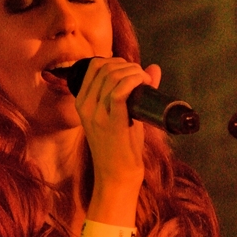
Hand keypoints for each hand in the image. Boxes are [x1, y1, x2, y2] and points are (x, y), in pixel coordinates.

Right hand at [75, 56, 160, 196]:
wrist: (117, 175)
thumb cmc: (121, 146)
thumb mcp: (122, 114)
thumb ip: (135, 91)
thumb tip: (153, 68)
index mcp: (82, 102)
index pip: (94, 66)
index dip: (116, 61)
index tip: (131, 70)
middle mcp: (86, 106)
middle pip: (105, 68)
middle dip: (128, 66)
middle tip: (141, 77)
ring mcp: (97, 115)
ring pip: (113, 77)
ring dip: (134, 72)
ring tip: (145, 81)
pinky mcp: (112, 124)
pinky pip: (119, 92)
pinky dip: (133, 81)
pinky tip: (143, 83)